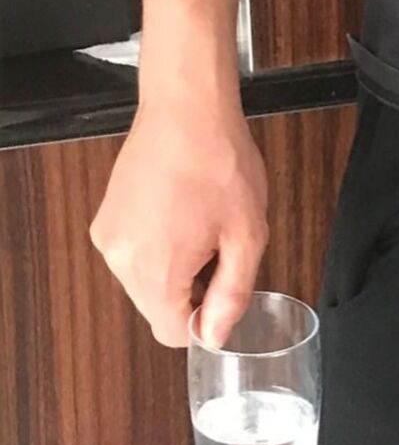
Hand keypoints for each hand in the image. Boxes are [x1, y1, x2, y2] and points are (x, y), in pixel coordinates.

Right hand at [90, 98, 268, 347]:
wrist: (186, 109)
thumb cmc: (219, 163)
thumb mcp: (247, 238)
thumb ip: (231, 297)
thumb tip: (215, 336)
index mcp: (156, 269)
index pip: (172, 333)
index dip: (203, 321)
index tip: (221, 291)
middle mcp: (121, 259)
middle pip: (157, 311)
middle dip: (190, 295)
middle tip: (215, 252)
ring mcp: (109, 239)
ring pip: (146, 287)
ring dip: (175, 273)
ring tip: (198, 231)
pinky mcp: (106, 223)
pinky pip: (135, 260)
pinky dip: (158, 253)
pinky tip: (180, 222)